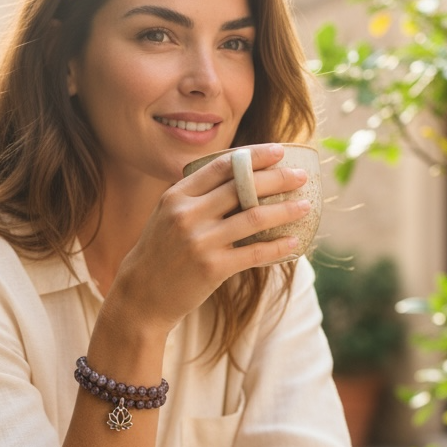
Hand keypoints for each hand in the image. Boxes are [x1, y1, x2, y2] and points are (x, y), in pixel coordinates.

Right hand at [109, 143, 308, 332]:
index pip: (222, 166)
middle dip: (278, 178)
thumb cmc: (160, 252)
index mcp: (177, 196)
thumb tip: (240, 178)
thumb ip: (197, 196)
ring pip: (255, 217)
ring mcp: (200, 241)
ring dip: (286, 210)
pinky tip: (294, 242)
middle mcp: (187, 214)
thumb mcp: (167, 215)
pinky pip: (255, 253)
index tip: (279, 151)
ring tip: (305, 206)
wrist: (141, 296)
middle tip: (300, 176)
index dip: (254, 156)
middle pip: (243, 187)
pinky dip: (278, 246)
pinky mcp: (212, 268)